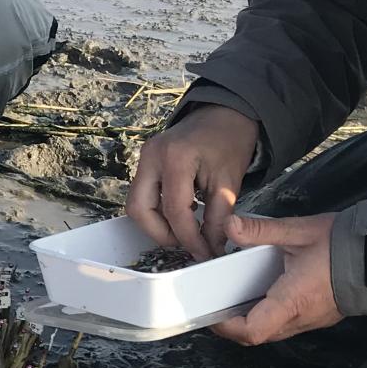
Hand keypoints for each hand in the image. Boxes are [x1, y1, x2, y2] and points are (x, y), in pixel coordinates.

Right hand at [129, 104, 259, 259]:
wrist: (224, 113)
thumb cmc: (230, 142)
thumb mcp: (230, 182)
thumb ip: (219, 218)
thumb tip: (212, 248)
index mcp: (175, 159)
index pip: (175, 211)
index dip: (189, 239)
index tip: (205, 254)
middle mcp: (151, 157)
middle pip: (139, 208)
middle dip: (161, 234)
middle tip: (187, 244)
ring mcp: (144, 157)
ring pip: (136, 203)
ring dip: (157, 224)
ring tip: (186, 231)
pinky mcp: (146, 161)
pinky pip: (143, 193)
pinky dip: (159, 210)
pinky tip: (182, 214)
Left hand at [210, 213, 339, 344]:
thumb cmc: (342, 245)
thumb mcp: (297, 231)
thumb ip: (260, 230)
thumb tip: (230, 226)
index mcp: (292, 300)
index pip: (252, 331)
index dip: (226, 326)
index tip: (212, 311)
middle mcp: (301, 317)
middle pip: (259, 335)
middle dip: (233, 324)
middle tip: (217, 302)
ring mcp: (312, 320)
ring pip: (273, 331)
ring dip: (252, 319)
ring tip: (237, 295)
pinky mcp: (319, 316)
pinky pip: (287, 323)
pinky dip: (269, 313)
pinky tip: (264, 291)